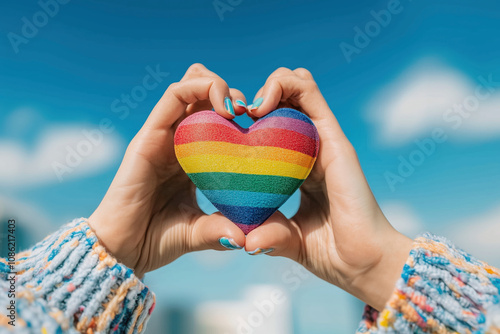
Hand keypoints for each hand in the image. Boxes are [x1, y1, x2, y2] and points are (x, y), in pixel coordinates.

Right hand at [89, 64, 246, 277]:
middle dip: (229, 94)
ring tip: (237, 107)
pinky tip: (224, 105)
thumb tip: (248, 237)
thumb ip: (222, 228)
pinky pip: (173, 96)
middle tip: (251, 112)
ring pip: (188, 86)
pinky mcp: (149, 135)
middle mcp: (176, 141)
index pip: (213, 119)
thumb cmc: (157, 239)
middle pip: (201, 96)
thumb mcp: (200, 231)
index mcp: (190, 158)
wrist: (122, 250)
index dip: (238, 113)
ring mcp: (161, 135)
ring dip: (216, 84)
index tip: (260, 124)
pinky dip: (199, 87)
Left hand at [244, 67, 412, 310]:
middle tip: (237, 115)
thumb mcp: (286, 239)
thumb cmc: (331, 253)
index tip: (228, 129)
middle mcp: (312, 148)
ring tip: (251, 109)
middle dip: (258, 96)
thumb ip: (268, 232)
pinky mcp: (335, 138)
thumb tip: (242, 238)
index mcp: (300, 167)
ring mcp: (325, 140)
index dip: (250, 118)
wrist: (363, 264)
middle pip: (287, 99)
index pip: (276, 126)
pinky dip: (284, 85)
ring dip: (271, 85)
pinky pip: (310, 94)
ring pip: (298, 86)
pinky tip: (261, 105)